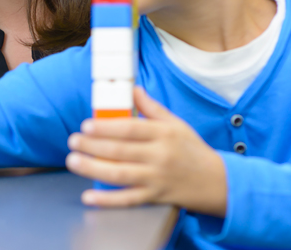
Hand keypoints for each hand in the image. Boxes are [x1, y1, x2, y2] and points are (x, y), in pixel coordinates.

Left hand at [66, 87, 226, 215]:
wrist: (217, 183)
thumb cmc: (192, 150)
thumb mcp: (176, 124)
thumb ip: (152, 108)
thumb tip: (132, 89)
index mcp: (164, 134)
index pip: (131, 129)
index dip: (107, 127)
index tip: (87, 125)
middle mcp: (160, 156)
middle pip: (121, 151)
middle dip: (93, 146)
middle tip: (73, 141)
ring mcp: (157, 178)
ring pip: (121, 174)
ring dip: (94, 169)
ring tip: (73, 161)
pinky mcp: (156, 198)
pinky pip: (129, 199)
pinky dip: (108, 200)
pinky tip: (89, 196)